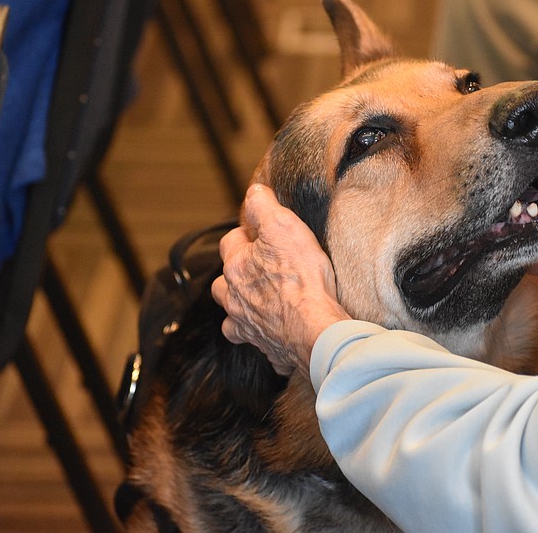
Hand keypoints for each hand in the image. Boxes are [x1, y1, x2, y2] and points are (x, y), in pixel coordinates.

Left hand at [211, 184, 350, 375]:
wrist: (314, 330)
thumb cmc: (301, 279)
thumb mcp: (284, 227)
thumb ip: (263, 206)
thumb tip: (252, 191)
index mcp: (236, 266)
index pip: (230, 241)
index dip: (246, 234)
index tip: (263, 234)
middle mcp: (234, 297)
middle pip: (223, 282)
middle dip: (236, 274)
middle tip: (261, 269)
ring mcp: (246, 325)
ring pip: (233, 314)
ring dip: (241, 306)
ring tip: (260, 301)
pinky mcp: (264, 346)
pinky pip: (256, 340)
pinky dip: (261, 335)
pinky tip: (274, 332)